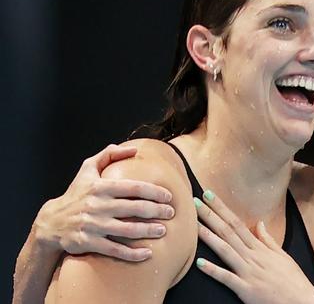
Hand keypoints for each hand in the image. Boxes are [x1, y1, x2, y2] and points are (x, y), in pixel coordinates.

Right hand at [33, 144, 174, 260]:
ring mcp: (93, 225)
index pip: (133, 187)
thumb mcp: (87, 169)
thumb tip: (133, 149)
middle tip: (171, 213)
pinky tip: (148, 253)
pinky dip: (132, 254)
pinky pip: (114, 249)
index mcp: (100, 187)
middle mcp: (97, 205)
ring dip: (149, 231)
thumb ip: (109, 154)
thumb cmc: (76, 193)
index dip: (154, 192)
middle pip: (134, 208)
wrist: (51, 222)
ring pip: (127, 229)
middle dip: (157, 211)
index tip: (169, 197)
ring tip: (163, 230)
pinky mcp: (89, 242)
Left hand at [194, 191, 313, 303]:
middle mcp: (252, 256)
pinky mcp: (246, 290)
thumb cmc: (294, 281)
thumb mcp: (283, 256)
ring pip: (225, 250)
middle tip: (194, 202)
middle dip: (210, 216)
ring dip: (208, 237)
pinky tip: (200, 263)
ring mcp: (249, 272)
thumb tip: (260, 223)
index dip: (221, 209)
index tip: (209, 196)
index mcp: (260, 248)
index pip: (237, 223)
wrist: (303, 301)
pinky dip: (214, 271)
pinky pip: (227, 278)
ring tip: (193, 225)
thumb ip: (268, 240)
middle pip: (228, 232)